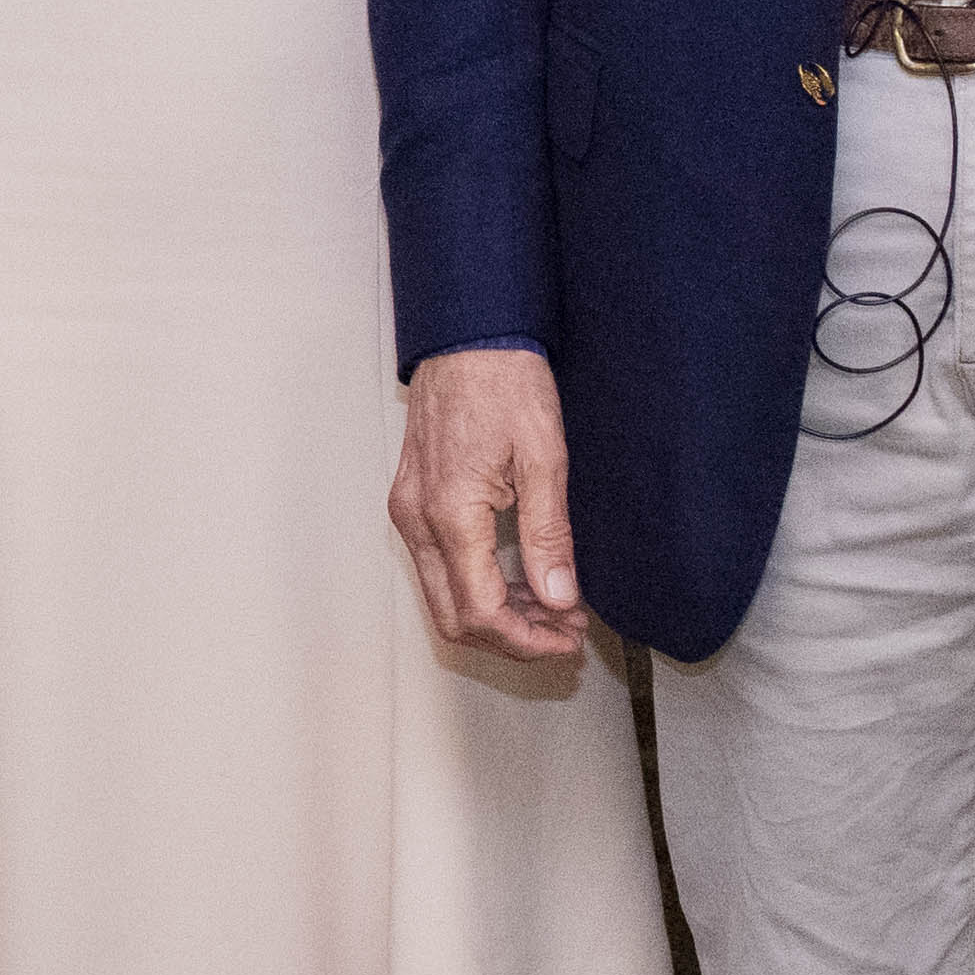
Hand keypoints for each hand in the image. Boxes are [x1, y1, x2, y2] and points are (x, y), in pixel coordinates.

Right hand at [390, 348, 592, 664]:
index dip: (526, 640)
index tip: (567, 639)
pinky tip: (518, 580)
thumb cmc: (504, 380)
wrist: (468, 334)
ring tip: (551, 608)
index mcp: (449, 513)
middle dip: (510, 639)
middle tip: (562, 634)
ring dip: (495, 615)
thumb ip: (548, 535)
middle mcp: (416, 518)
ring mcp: (408, 510)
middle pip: (453, 618)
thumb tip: (559, 597)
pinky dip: (476, 586)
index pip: (480, 612)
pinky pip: (437, 566)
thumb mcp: (544, 457)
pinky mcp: (411, 499)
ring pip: (442, 597)